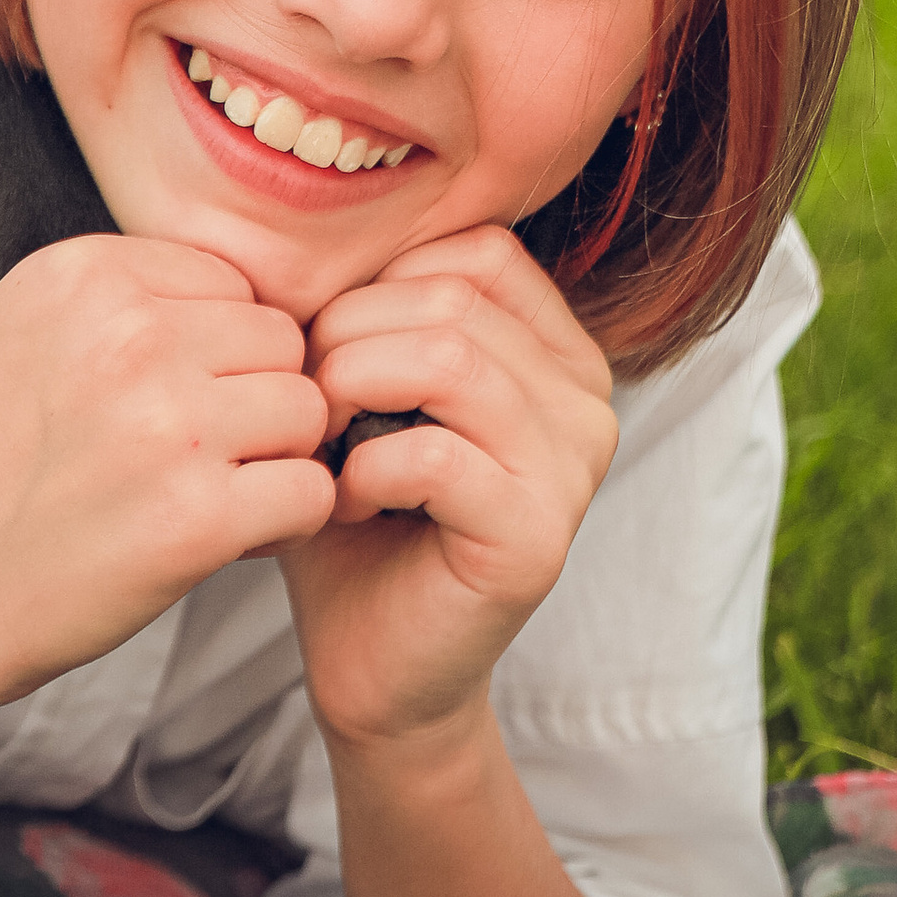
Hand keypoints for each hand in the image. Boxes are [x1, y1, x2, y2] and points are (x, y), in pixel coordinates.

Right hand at [0, 233, 331, 738]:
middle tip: (205, 459)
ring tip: (217, 498)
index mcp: (84, 276)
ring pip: (307, 410)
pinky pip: (311, 492)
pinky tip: (233, 540)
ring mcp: (170, 426)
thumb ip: (51, 296)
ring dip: (275, 460)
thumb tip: (120, 283)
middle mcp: (132, 334)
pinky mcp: (197, 518)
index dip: (216, 351)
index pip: (231, 285)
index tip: (176, 401)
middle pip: (280, 342)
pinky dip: (287, 522)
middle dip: (254, 402)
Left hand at [278, 225, 615, 754]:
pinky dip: (360, 469)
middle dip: (348, 338)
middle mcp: (588, 402)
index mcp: (560, 353)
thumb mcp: (369, 386)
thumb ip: (376, 307)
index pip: (478, 250)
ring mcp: (575, 471)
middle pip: (453, 299)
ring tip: (322, 445)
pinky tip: (341, 501)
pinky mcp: (538, 538)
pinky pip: (435, 454)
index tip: (327, 349)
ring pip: (451, 359)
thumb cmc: (359, 513)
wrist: (374, 664)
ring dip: (351, 392)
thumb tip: (322, 232)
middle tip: (308, 406)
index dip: (378, 282)